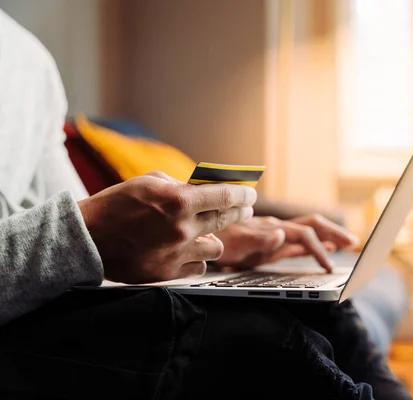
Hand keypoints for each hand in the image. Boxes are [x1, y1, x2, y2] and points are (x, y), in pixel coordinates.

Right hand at [78, 171, 255, 282]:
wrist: (87, 238)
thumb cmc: (116, 204)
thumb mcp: (149, 182)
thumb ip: (181, 186)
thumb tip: (205, 190)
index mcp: (179, 200)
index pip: (225, 196)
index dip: (242, 194)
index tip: (250, 194)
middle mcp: (182, 228)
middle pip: (226, 220)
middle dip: (239, 212)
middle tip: (244, 209)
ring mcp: (177, 253)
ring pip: (216, 248)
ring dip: (213, 238)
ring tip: (204, 233)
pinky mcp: (168, 272)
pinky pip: (199, 266)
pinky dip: (196, 257)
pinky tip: (186, 250)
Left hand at [213, 214, 358, 271]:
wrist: (201, 237)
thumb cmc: (217, 242)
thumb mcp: (233, 244)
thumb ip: (256, 239)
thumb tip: (282, 234)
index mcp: (272, 229)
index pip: (304, 236)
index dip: (320, 250)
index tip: (330, 268)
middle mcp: (277, 229)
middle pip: (313, 225)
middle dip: (335, 232)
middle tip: (354, 243)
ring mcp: (276, 234)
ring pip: (310, 230)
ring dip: (330, 235)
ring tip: (348, 244)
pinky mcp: (273, 243)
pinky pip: (299, 241)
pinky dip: (317, 244)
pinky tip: (326, 249)